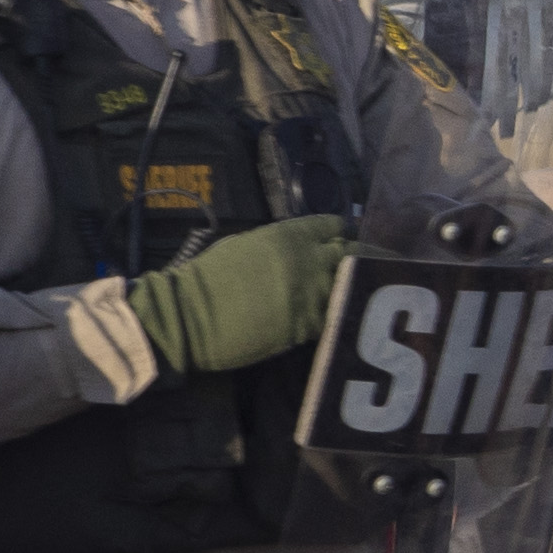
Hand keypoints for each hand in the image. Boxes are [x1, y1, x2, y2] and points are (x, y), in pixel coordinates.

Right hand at [126, 213, 349, 381]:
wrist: (191, 314)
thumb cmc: (209, 277)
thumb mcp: (247, 244)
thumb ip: (281, 246)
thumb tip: (299, 252)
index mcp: (290, 235)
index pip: (333, 226)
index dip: (340, 233)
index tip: (344, 240)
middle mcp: (308, 259)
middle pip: (351, 254)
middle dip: (357, 259)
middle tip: (361, 268)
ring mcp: (311, 293)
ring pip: (350, 286)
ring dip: (352, 289)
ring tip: (357, 294)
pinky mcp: (307, 326)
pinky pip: (335, 317)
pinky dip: (338, 316)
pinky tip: (339, 317)